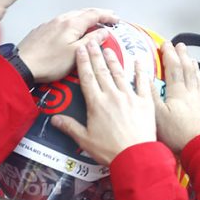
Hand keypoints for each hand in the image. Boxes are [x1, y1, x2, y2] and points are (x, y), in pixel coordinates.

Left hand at [18, 8, 118, 82]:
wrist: (23, 65)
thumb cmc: (47, 62)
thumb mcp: (76, 54)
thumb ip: (91, 41)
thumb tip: (102, 33)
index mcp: (72, 24)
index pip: (94, 14)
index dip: (107, 16)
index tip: (115, 19)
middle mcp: (61, 20)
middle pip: (83, 12)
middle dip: (98, 14)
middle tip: (107, 18)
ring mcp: (50, 24)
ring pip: (72, 16)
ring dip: (85, 18)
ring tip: (92, 23)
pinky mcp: (43, 30)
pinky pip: (62, 22)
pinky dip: (73, 23)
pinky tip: (72, 30)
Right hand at [50, 41, 155, 165]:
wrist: (135, 156)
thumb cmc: (110, 151)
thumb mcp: (85, 140)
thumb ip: (70, 127)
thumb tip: (54, 119)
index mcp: (96, 104)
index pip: (87, 78)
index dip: (82, 62)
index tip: (80, 50)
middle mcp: (112, 96)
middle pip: (102, 71)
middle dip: (96, 56)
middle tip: (92, 43)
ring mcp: (129, 97)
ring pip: (119, 73)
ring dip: (113, 59)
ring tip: (108, 48)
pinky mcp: (145, 102)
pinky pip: (142, 82)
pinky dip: (140, 70)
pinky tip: (138, 60)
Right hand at [153, 42, 199, 152]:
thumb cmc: (179, 134)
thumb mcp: (157, 115)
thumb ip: (151, 96)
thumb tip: (145, 80)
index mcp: (178, 92)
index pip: (173, 67)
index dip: (169, 54)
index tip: (165, 45)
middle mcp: (191, 92)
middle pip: (187, 68)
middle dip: (182, 55)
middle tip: (179, 45)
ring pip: (196, 76)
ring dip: (192, 65)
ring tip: (190, 57)